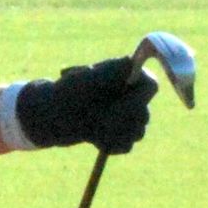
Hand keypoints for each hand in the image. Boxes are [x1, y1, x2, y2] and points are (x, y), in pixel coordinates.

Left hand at [13, 53, 155, 154]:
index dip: (138, 97)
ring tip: (93, 127)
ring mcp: (133, 119)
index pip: (151, 86)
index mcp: (130, 77)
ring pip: (137, 133)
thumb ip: (108, 70)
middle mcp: (135, 97)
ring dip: (114, 132)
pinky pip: (125, 146)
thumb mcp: (85, 78)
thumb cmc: (70, 91)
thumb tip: (130, 61)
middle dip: (121, 119)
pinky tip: (93, 137)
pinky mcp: (124, 137)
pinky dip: (109, 144)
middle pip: (145, 114)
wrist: (56, 115)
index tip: (120, 103)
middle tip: (100, 120)